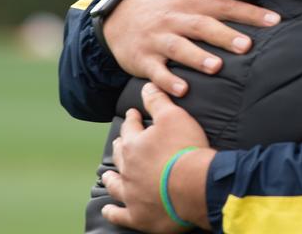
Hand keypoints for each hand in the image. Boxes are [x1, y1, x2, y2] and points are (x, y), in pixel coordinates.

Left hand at [102, 83, 214, 231]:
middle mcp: (127, 169)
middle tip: (119, 143)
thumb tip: (146, 86)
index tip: (132, 114)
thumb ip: (158, 102)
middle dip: (119, 147)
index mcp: (134, 144)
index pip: (129, 128)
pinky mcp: (138, 215)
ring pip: (115, 185)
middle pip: (120, 155)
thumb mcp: (174, 117)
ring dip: (111, 178)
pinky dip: (112, 212)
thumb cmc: (185, 149)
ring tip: (107, 175)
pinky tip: (108, 209)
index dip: (131, 119)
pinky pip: (120, 215)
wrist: (194, 185)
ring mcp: (131, 194)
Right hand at [103, 0, 280, 93]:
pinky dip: (168, 81)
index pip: (225, 6)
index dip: (250, 13)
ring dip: (197, 57)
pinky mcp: (144, 60)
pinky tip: (183, 90)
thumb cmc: (164, 6)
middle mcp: (176, 19)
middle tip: (246, 45)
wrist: (118, 19)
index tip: (275, 21)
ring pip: (178, 48)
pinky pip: (156, 71)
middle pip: (202, 26)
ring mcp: (158, 40)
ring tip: (216, 67)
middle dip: (224, 35)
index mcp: (191, 3)